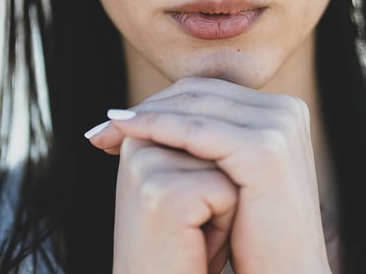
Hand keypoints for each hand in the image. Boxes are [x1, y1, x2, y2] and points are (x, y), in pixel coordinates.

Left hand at [87, 77, 331, 273]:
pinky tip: (125, 134)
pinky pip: (195, 131)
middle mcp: (286, 110)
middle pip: (200, 94)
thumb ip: (213, 139)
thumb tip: (161, 111)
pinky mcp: (264, 149)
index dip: (161, 103)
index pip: (209, 92)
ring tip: (106, 129)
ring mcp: (278, 126)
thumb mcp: (234, 175)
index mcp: (282, 110)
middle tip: (105, 124)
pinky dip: (155, 127)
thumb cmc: (253, 236)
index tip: (118, 122)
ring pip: (194, 107)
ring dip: (144, 114)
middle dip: (147, 107)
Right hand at [110, 136, 237, 273]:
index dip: (219, 174)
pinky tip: (194, 247)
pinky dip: (223, 225)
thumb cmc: (185, 250)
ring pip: (227, 162)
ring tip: (194, 234)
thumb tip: (226, 115)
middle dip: (224, 186)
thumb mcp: (191, 187)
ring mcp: (146, 167)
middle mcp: (138, 146)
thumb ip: (198, 146)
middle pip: (220, 142)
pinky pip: (226, 192)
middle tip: (192, 225)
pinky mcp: (161, 193)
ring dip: (227, 203)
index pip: (211, 129)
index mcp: (141, 138)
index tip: (190, 208)